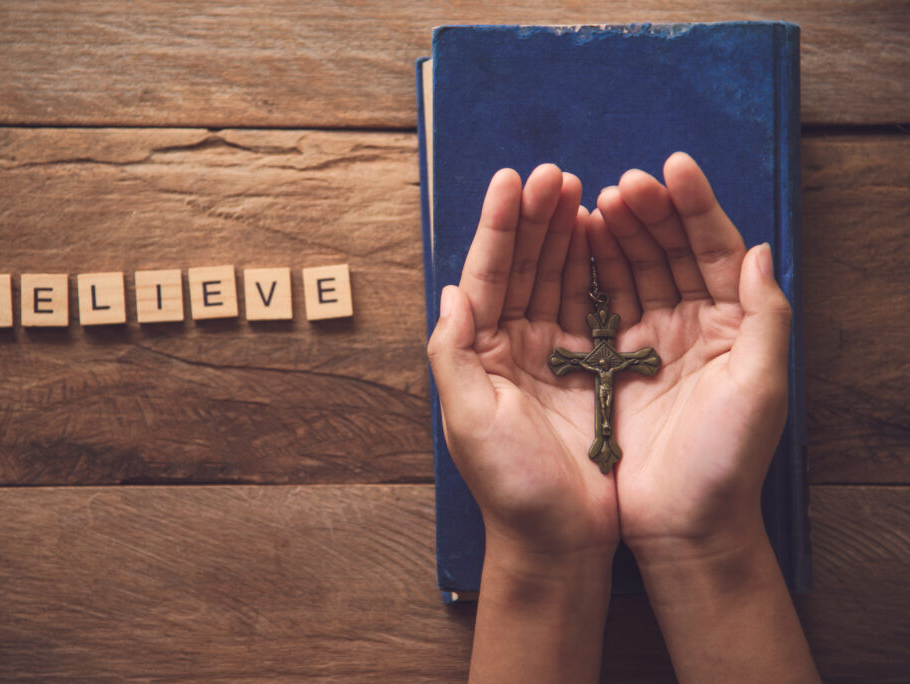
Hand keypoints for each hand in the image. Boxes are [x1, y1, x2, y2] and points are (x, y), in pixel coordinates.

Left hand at [427, 163, 617, 559]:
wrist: (561, 541)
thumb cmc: (511, 489)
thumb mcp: (470, 422)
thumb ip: (452, 355)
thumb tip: (449, 292)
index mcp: (480, 354)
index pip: (486, 275)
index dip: (499, 227)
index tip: (512, 179)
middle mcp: (512, 347)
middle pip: (522, 267)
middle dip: (536, 218)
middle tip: (556, 174)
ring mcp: (553, 356)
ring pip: (556, 279)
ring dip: (566, 234)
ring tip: (581, 191)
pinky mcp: (592, 371)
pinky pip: (592, 307)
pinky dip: (597, 270)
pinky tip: (606, 238)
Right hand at [589, 152, 791, 560]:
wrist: (680, 524)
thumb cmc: (727, 462)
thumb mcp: (759, 388)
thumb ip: (766, 317)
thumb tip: (761, 250)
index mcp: (733, 326)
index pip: (716, 250)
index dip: (696, 207)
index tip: (673, 167)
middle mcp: (695, 326)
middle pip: (671, 251)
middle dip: (648, 212)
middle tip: (621, 185)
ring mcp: (652, 342)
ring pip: (634, 270)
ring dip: (617, 234)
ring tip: (594, 202)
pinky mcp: (615, 362)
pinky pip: (603, 303)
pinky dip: (591, 271)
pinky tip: (577, 244)